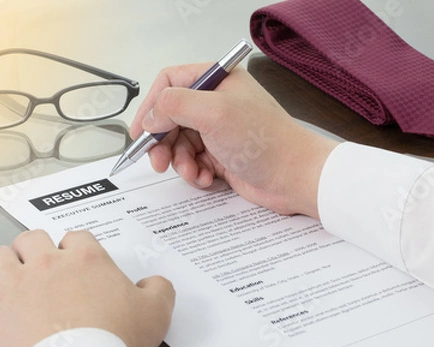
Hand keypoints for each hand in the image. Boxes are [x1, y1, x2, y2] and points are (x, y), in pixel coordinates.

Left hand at [0, 229, 174, 346]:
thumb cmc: (116, 340)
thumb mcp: (156, 312)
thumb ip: (160, 289)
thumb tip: (156, 282)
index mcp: (87, 260)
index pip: (77, 236)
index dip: (73, 244)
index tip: (72, 255)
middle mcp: (49, 263)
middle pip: (31, 238)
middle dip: (30, 245)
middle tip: (31, 257)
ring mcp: (17, 284)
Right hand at [130, 64, 338, 218]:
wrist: (294, 177)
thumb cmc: (264, 140)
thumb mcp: (215, 113)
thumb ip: (175, 105)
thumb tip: (150, 114)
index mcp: (217, 80)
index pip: (169, 83)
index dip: (151, 106)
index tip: (139, 132)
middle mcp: (217, 102)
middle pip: (170, 117)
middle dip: (162, 141)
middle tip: (158, 161)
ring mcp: (219, 129)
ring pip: (179, 142)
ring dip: (179, 161)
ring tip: (191, 172)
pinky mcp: (222, 154)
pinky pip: (193, 161)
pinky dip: (194, 172)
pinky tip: (205, 179)